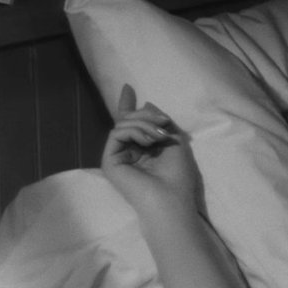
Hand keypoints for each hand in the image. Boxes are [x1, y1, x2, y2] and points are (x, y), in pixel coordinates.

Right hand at [101, 84, 202, 214]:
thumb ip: (160, 122)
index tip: (128, 87)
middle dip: (147, 115)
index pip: (132, 124)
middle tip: (164, 122)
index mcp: (145, 150)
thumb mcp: (175, 142)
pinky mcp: (109, 161)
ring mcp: (118, 157)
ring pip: (122, 124)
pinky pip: (117, 133)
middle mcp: (129, 152)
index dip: (129, 105)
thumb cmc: (178, 176)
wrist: (170, 199)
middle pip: (128, 120)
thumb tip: (146, 103)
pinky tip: (148, 141)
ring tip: (159, 136)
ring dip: (144, 123)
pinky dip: (134, 131)